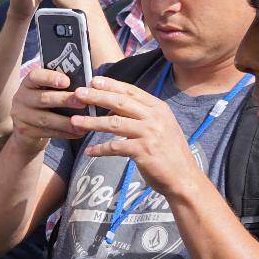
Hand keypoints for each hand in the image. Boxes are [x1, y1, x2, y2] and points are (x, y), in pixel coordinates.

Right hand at [9, 64, 85, 145]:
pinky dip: (64, 133)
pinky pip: (47, 133)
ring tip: (84, 123)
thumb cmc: (44, 103)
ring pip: (45, 119)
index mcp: (28, 83)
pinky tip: (78, 132)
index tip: (67, 81)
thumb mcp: (47, 91)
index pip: (35, 76)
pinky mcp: (25, 131)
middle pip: (43, 99)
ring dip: (66, 122)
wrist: (25, 127)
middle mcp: (21, 98)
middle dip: (64, 100)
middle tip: (82, 102)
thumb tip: (86, 84)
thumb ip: (61, 86)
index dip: (50, 78)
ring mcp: (21, 116)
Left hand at [71, 75, 208, 200]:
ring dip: (92, 122)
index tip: (93, 80)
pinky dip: (100, 149)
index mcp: (159, 108)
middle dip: (97, 97)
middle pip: (120, 103)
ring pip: (114, 124)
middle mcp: (155, 117)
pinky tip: (89, 151)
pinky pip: (115, 147)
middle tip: (78, 94)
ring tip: (74, 121)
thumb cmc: (168, 152)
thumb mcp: (159, 127)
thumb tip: (111, 111)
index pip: (131, 91)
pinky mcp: (144, 151)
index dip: (111, 85)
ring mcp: (150, 134)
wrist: (184, 177)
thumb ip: (140, 116)